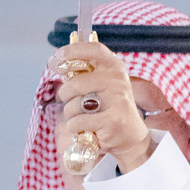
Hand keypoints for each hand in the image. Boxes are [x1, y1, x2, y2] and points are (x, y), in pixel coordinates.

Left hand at [51, 38, 152, 173]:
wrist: (133, 139)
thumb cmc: (111, 109)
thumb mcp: (105, 86)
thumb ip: (88, 74)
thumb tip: (59, 63)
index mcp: (116, 68)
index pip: (94, 50)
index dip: (72, 51)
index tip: (57, 58)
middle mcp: (118, 82)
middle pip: (75, 83)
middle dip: (65, 94)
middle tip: (68, 100)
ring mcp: (117, 101)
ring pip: (74, 105)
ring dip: (71, 114)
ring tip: (82, 117)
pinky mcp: (111, 122)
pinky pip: (77, 122)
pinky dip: (75, 127)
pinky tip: (85, 128)